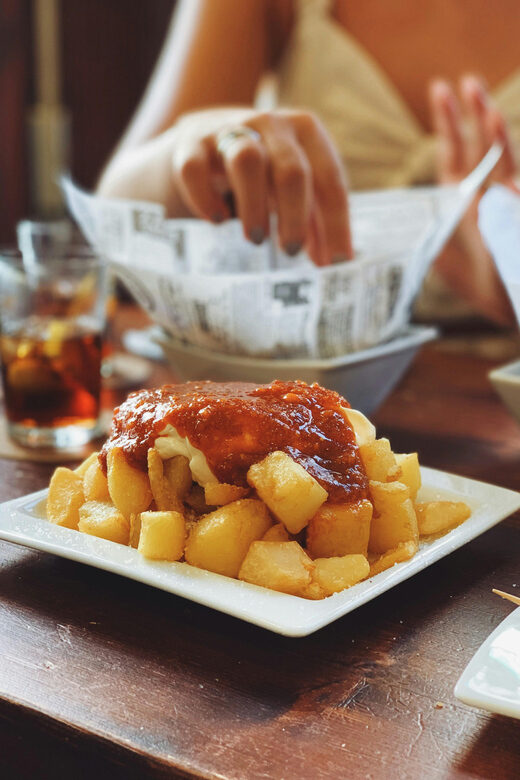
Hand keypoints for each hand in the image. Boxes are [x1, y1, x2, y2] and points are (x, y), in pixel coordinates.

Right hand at [170, 108, 352, 264]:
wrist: (206, 137)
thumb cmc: (263, 171)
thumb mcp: (295, 186)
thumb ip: (315, 220)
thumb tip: (331, 264)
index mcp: (307, 132)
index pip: (330, 181)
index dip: (336, 226)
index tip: (336, 265)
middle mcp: (271, 124)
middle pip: (291, 171)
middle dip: (295, 217)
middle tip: (290, 251)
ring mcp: (229, 130)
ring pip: (246, 162)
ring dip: (254, 206)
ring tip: (256, 239)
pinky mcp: (191, 144)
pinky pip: (195, 169)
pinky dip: (205, 198)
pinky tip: (216, 221)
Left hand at [428, 75, 515, 324]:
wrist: (506, 302)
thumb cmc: (475, 281)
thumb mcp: (437, 253)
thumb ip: (423, 228)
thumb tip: (394, 215)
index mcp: (461, 197)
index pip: (453, 152)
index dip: (448, 122)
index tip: (440, 88)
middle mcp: (485, 192)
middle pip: (478, 145)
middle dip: (471, 113)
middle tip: (464, 81)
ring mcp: (507, 201)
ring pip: (500, 157)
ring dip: (491, 129)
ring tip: (481, 100)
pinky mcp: (519, 210)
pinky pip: (515, 185)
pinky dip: (508, 169)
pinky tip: (502, 151)